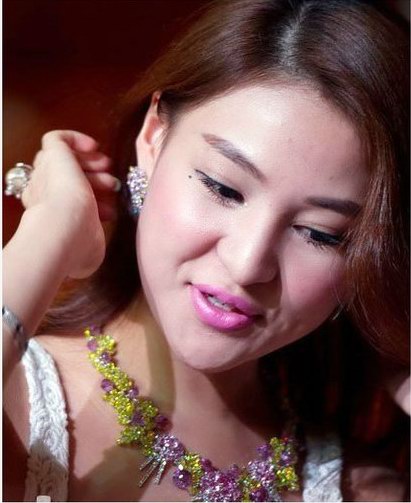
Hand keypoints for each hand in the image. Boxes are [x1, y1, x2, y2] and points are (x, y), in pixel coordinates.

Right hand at [21, 130, 119, 278]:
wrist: (64, 230)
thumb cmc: (77, 244)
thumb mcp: (92, 248)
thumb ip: (93, 240)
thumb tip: (93, 242)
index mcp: (50, 216)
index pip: (69, 202)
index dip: (93, 202)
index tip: (110, 210)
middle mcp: (44, 194)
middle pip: (67, 179)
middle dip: (93, 180)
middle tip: (112, 184)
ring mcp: (45, 175)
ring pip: (65, 161)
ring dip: (89, 163)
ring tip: (108, 169)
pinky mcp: (51, 156)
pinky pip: (57, 139)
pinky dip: (75, 139)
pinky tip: (93, 147)